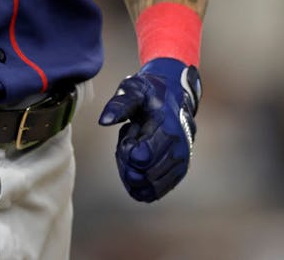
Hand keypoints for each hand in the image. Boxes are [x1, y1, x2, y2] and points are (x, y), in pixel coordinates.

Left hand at [97, 57, 200, 201]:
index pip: (140, 157)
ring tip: (135, 149)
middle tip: (131, 139)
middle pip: (140, 175)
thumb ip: (119, 105)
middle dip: (127, 162)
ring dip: (132, 172)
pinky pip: (151, 193)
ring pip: (145, 188)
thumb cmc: (151, 93)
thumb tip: (104, 121)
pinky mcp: (177, 175)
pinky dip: (138, 182)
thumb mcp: (134, 90)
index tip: (130, 132)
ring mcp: (180, 165)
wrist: (175, 97)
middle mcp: (179, 151)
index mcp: (169, 130)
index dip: (126, 148)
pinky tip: (137, 163)